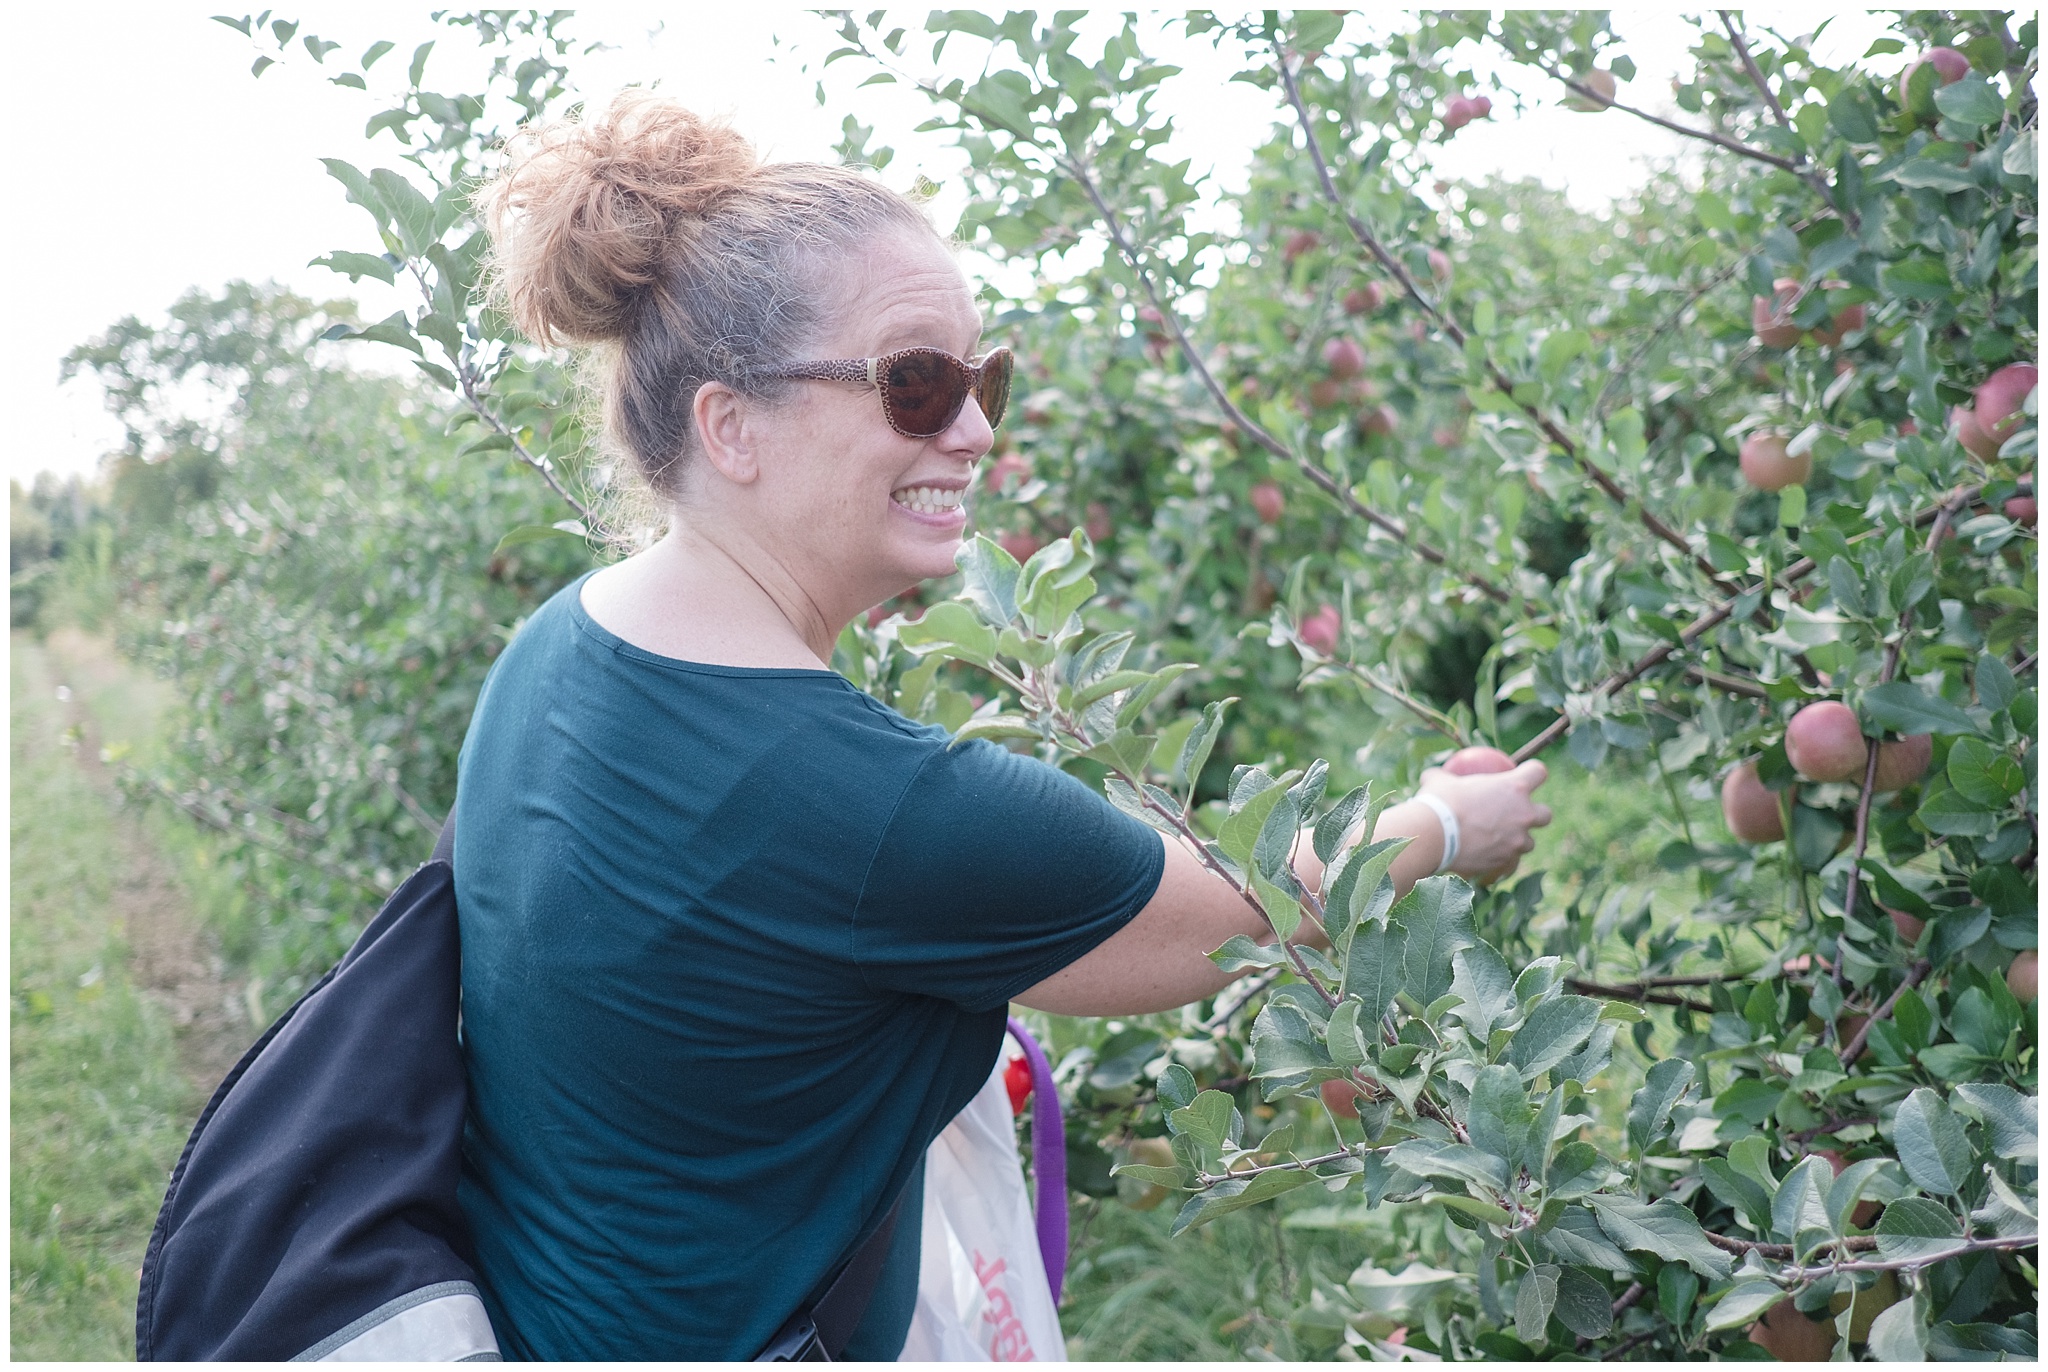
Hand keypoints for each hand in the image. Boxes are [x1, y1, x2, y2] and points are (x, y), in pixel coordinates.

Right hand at [1418, 759, 1551, 884]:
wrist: (1434, 837)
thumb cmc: (1438, 803)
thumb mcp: (1438, 781)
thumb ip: (1443, 777)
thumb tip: (1432, 775)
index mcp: (1514, 788)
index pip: (1537, 772)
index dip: (1533, 772)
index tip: (1524, 775)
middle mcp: (1523, 815)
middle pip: (1545, 814)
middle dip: (1536, 814)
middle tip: (1518, 814)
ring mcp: (1517, 841)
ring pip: (1528, 843)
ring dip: (1516, 841)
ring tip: (1496, 841)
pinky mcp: (1505, 862)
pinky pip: (1509, 864)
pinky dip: (1500, 862)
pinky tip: (1487, 861)